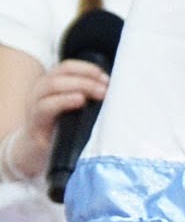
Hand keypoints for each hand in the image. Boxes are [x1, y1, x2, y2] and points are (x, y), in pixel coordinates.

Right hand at [2, 60, 104, 182]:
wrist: (36, 154)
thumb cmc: (60, 130)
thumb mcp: (73, 110)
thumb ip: (86, 98)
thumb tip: (111, 91)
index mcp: (50, 84)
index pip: (67, 67)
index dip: (87, 69)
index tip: (106, 78)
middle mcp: (40, 90)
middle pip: (61, 73)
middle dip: (87, 77)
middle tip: (106, 88)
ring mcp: (35, 105)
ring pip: (52, 85)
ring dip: (79, 86)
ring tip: (99, 93)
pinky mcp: (34, 122)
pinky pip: (46, 107)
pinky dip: (64, 101)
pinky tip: (80, 101)